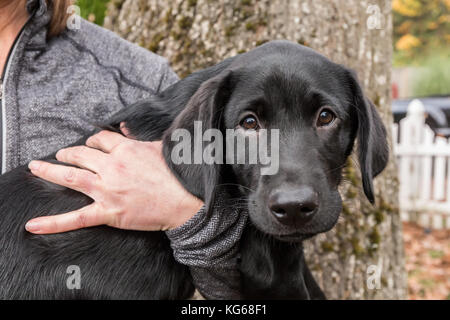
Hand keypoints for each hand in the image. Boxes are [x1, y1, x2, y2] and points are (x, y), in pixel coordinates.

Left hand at [25, 129, 202, 233]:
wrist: (186, 201)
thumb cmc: (176, 174)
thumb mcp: (159, 148)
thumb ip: (137, 138)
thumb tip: (123, 128)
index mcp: (126, 149)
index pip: (99, 139)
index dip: (92, 141)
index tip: (91, 144)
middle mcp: (113, 167)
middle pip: (81, 154)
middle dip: (68, 153)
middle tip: (61, 155)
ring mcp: (108, 190)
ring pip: (71, 178)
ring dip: (50, 171)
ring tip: (36, 167)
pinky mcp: (110, 212)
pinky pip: (77, 218)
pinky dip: (54, 223)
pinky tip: (33, 225)